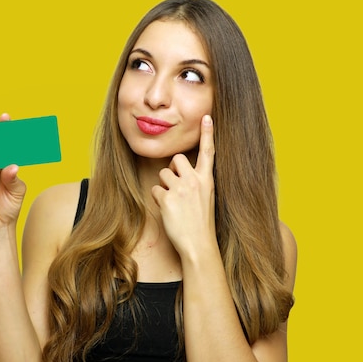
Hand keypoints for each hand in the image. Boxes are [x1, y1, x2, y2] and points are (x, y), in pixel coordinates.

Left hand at [151, 115, 215, 255]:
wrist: (199, 245)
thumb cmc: (201, 224)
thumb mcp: (206, 199)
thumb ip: (196, 183)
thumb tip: (179, 172)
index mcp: (207, 180)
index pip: (208, 152)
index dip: (208, 134)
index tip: (206, 116)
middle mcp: (195, 181)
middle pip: (176, 159)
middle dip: (172, 169)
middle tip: (176, 186)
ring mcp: (181, 189)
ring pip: (162, 174)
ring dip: (164, 186)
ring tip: (173, 203)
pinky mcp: (167, 199)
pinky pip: (154, 190)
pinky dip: (157, 199)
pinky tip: (167, 211)